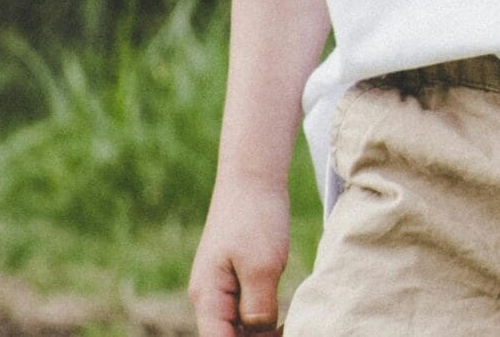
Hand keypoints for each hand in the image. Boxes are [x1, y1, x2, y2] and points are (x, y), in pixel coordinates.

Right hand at [187, 175, 292, 335]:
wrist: (253, 177)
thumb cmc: (255, 216)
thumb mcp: (263, 266)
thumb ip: (259, 307)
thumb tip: (259, 335)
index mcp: (208, 297)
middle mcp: (209, 298)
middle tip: (289, 333)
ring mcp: (222, 289)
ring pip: (238, 329)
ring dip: (260, 335)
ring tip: (291, 330)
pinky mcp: (237, 280)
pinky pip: (246, 313)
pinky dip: (264, 323)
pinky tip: (287, 323)